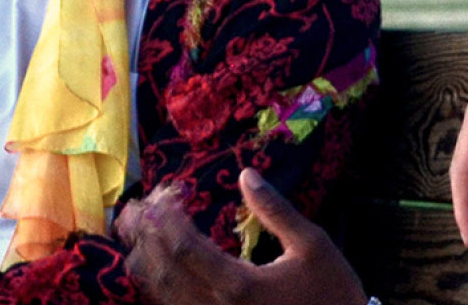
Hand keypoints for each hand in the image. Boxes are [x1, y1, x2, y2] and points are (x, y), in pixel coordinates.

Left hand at [123, 169, 365, 304]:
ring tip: (135, 234)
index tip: (162, 195)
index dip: (166, 219)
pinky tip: (155, 269)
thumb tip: (246, 174)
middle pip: (164, 272)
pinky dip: (159, 289)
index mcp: (239, 285)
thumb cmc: (333, 292)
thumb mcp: (312, 245)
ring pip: (163, 296)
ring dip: (144, 263)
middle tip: (135, 210)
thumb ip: (275, 210)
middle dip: (144, 237)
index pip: (185, 247)